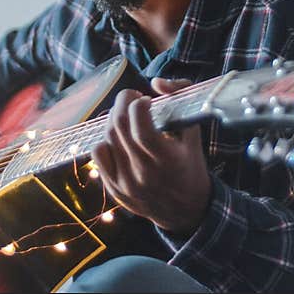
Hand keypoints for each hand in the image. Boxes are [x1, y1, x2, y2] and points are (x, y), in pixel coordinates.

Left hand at [92, 78, 210, 237]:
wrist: (186, 211)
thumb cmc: (191, 167)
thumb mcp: (194, 133)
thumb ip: (181, 100)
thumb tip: (156, 82)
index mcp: (166, 160)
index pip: (140, 127)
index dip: (138, 104)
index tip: (146, 100)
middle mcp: (143, 173)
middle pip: (119, 127)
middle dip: (123, 102)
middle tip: (132, 97)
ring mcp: (126, 183)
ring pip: (107, 138)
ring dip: (114, 118)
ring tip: (127, 116)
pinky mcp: (114, 189)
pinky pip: (98, 155)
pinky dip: (104, 139)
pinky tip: (117, 137)